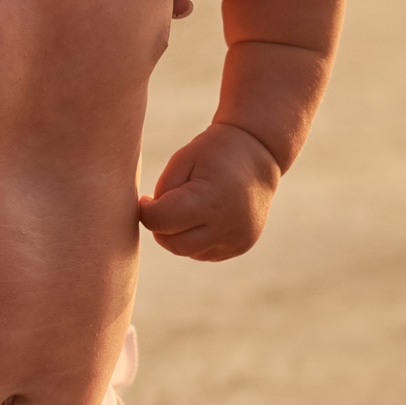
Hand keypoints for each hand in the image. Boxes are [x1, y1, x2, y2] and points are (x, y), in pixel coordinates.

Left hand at [138, 124, 281, 260]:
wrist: (259, 151)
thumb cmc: (214, 152)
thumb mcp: (181, 160)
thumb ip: (163, 192)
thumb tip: (153, 221)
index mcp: (209, 201)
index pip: (161, 221)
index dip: (147, 212)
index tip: (146, 200)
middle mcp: (225, 225)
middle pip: (173, 243)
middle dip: (160, 228)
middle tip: (162, 208)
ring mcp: (237, 239)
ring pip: (189, 252)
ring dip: (178, 236)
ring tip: (186, 210)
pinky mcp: (242, 245)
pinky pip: (206, 253)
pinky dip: (196, 240)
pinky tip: (202, 219)